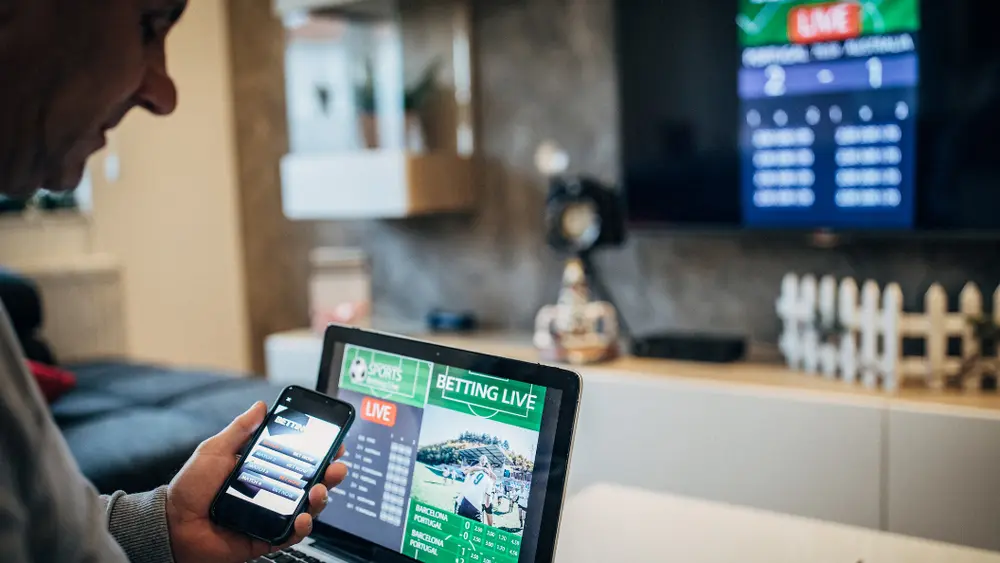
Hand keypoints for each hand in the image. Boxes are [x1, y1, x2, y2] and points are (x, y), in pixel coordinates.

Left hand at [165, 402, 347, 562]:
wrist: (172, 524)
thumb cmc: (190, 488)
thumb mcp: (214, 450)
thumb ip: (239, 429)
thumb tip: (260, 406)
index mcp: (264, 469)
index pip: (300, 459)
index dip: (320, 451)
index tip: (334, 442)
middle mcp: (273, 492)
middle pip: (313, 482)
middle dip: (331, 473)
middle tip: (336, 466)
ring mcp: (272, 515)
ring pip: (309, 508)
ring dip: (322, 498)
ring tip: (319, 491)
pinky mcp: (267, 538)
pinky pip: (292, 535)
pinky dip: (302, 526)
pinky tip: (302, 516)